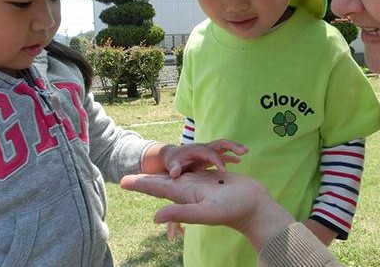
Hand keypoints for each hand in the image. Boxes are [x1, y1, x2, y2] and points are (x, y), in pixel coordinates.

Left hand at [120, 170, 294, 249]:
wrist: (257, 207)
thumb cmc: (234, 210)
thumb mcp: (206, 212)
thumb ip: (181, 213)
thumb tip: (154, 217)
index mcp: (184, 194)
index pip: (157, 189)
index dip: (140, 185)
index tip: (122, 182)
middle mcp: (190, 189)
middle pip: (164, 182)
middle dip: (147, 179)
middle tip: (130, 177)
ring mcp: (202, 184)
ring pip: (180, 174)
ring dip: (167, 170)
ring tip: (152, 169)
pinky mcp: (214, 178)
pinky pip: (198, 169)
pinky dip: (192, 164)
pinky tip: (187, 162)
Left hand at [160, 139, 248, 177]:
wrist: (173, 156)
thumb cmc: (173, 161)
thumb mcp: (172, 164)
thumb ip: (174, 168)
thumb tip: (174, 174)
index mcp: (197, 150)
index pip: (210, 154)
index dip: (217, 161)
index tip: (225, 171)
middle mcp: (205, 148)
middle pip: (220, 143)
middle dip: (232, 146)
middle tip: (244, 150)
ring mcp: (208, 151)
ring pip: (224, 146)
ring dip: (235, 147)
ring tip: (246, 151)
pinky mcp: (210, 155)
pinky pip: (223, 154)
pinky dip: (231, 156)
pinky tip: (239, 161)